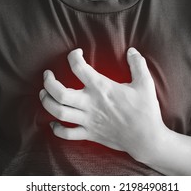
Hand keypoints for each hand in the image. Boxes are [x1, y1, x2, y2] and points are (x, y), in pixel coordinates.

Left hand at [39, 48, 167, 159]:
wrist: (146, 139)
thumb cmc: (145, 110)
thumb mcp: (145, 83)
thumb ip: (137, 64)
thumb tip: (131, 50)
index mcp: (102, 88)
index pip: (79, 68)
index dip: (73, 57)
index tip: (77, 54)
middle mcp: (90, 103)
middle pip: (59, 92)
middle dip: (48, 82)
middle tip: (47, 75)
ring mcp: (88, 120)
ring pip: (58, 112)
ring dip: (47, 102)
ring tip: (44, 93)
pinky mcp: (89, 134)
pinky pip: (67, 134)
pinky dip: (57, 129)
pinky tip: (54, 122)